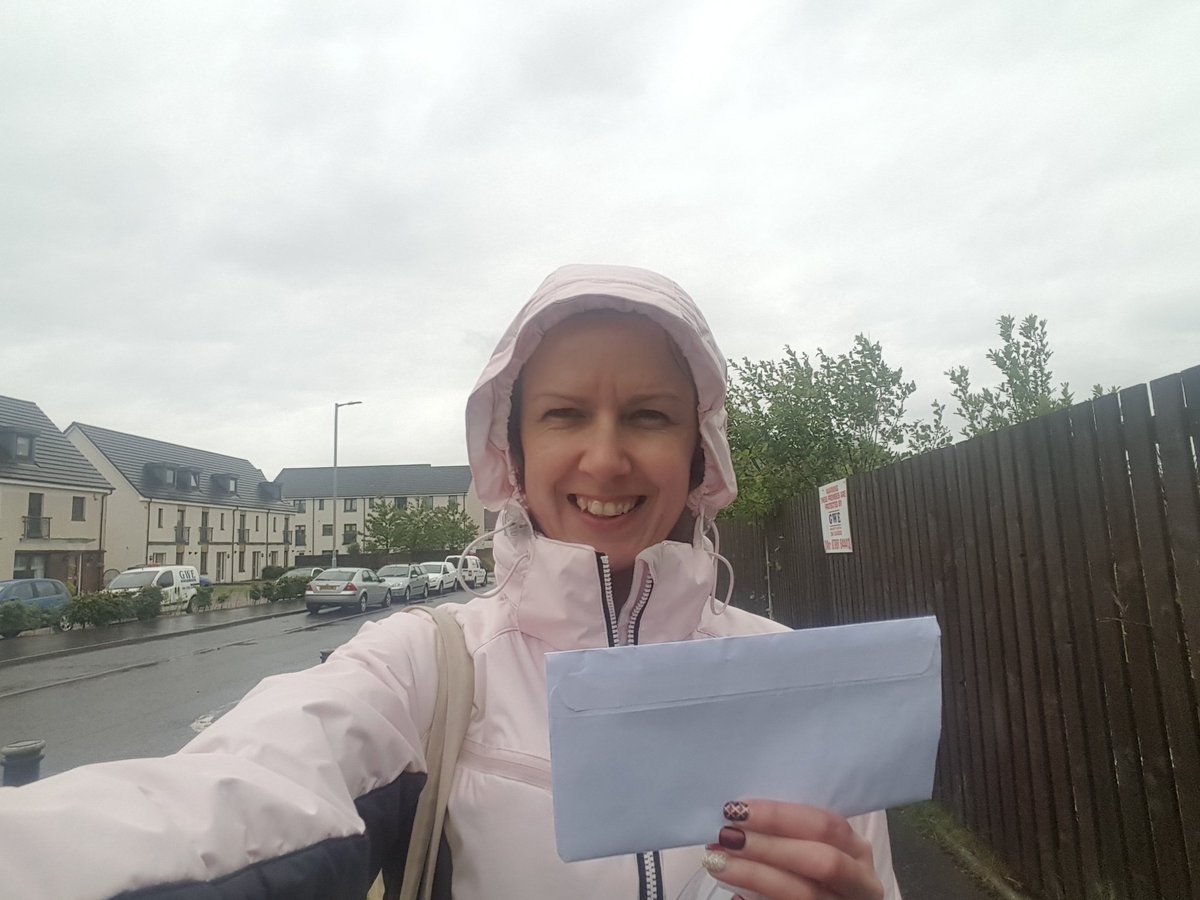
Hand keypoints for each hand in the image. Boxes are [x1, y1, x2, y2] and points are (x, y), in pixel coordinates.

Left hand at [700, 799, 882, 899]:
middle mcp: (861, 882)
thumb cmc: (811, 863)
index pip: (827, 825)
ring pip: (803, 893)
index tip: (738, 809)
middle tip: (727, 836)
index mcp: (857, 850)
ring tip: (718, 862)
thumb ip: (787, 831)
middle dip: (769, 847)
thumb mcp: (813, 845)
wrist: (822, 897)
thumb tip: (737, 813)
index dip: (781, 816)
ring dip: (755, 875)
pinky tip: (733, 893)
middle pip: (821, 861)